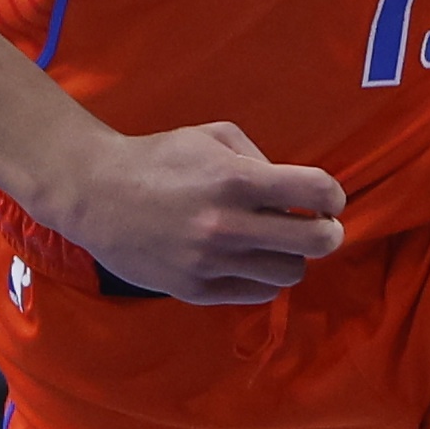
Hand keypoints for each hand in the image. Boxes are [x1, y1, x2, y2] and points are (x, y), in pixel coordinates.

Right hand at [51, 120, 345, 304]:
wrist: (96, 195)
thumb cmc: (159, 159)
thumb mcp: (213, 136)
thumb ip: (261, 159)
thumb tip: (297, 194)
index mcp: (236, 180)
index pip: (317, 192)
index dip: (333, 196)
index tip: (327, 199)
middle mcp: (227, 225)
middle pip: (317, 242)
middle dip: (328, 232)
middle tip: (319, 226)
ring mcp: (212, 262)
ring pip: (291, 273)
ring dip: (291, 256)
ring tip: (273, 242)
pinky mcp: (197, 290)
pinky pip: (258, 292)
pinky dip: (262, 277)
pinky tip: (247, 259)